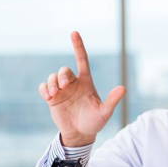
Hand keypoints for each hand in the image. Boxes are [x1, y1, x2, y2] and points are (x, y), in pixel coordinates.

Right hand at [38, 31, 125, 146]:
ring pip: (52, 77)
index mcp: (86, 82)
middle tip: (64, 85)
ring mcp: (62, 91)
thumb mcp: (105, 112)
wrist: (81, 134)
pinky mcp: (52, 98)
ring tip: (55, 94)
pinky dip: (45, 89)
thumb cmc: (95, 122)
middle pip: (64, 70)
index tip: (74, 33)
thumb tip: (123, 88)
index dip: (78, 46)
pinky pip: (43, 87)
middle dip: (62, 75)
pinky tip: (50, 97)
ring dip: (52, 83)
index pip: (82, 60)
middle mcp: (73, 84)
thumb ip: (112, 100)